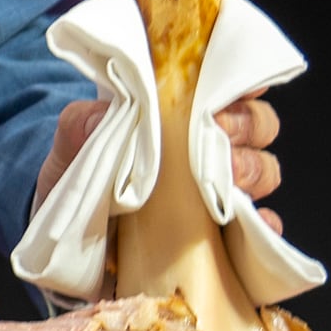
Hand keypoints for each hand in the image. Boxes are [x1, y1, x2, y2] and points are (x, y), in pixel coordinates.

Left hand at [34, 93, 284, 229]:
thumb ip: (79, 129)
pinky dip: (265, 226)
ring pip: (262, 169)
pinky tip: (254, 222)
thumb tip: (103, 115)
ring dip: (254, 168)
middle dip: (246, 122)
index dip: (237, 76)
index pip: (220, 86)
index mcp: (174, 118)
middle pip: (255, 124)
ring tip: (228, 177)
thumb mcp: (68, 152)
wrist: (65, 254)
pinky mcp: (223, 243)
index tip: (234, 78)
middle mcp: (204, 152)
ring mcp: (218, 197)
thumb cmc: (75, 188)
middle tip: (220, 128)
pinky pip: (261, 232)